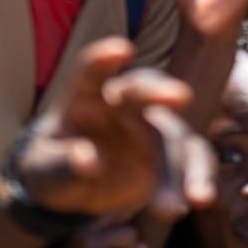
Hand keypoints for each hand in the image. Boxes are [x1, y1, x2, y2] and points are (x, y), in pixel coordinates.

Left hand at [13, 38, 214, 217]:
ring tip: (192, 195)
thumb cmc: (54, 168)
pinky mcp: (166, 155)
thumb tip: (87, 159)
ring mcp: (148, 129)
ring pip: (174, 134)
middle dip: (160, 91)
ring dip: (184, 160)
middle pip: (141, 91)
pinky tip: (201, 197)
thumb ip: (64, 165)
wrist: (72, 188)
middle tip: (181, 95)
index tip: (121, 50)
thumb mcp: (46, 171)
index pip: (91, 73)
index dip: (103, 59)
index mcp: (85, 98)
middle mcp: (122, 106)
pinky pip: (190, 160)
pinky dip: (199, 176)